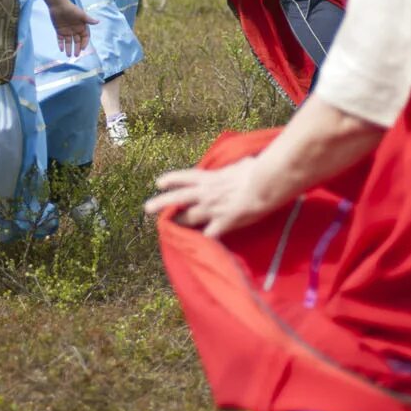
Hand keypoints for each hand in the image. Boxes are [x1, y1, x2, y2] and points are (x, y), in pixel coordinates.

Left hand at [47, 0, 94, 55]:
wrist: (58, 5)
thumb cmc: (71, 9)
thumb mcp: (81, 15)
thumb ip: (88, 20)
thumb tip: (98, 22)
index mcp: (81, 27)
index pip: (85, 37)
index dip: (84, 43)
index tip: (82, 48)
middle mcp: (75, 30)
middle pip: (77, 41)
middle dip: (77, 48)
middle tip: (76, 55)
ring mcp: (67, 31)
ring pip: (68, 42)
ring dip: (69, 49)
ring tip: (68, 55)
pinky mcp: (59, 31)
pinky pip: (60, 40)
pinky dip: (61, 44)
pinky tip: (61, 49)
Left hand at [144, 158, 268, 237]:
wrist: (264, 185)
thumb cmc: (256, 171)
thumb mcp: (241, 164)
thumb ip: (236, 167)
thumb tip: (244, 164)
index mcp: (210, 177)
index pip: (185, 177)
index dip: (171, 179)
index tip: (159, 183)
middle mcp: (205, 194)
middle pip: (177, 199)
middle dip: (160, 203)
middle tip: (146, 208)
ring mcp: (211, 210)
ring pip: (187, 219)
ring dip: (177, 224)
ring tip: (167, 228)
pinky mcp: (222, 224)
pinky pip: (209, 235)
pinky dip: (204, 241)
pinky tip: (198, 247)